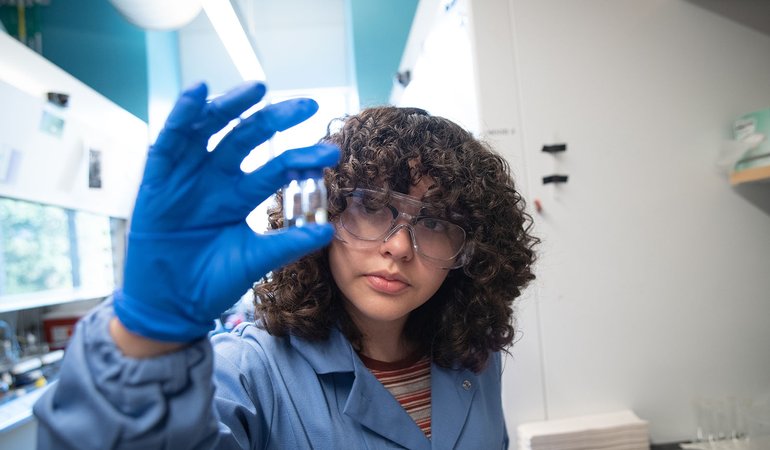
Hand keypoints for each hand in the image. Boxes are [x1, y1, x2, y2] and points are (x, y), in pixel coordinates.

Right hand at [113, 82, 339, 341]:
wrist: (170, 306)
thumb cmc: (211, 283)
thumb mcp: (254, 260)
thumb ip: (287, 244)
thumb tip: (329, 231)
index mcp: (240, 196)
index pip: (276, 167)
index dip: (301, 156)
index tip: (330, 151)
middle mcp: (216, 179)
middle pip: (247, 138)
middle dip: (276, 119)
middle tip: (308, 105)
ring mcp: (188, 177)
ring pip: (211, 130)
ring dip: (231, 106)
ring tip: (257, 88)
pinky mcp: (157, 180)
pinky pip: (169, 141)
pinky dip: (181, 116)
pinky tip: (198, 93)